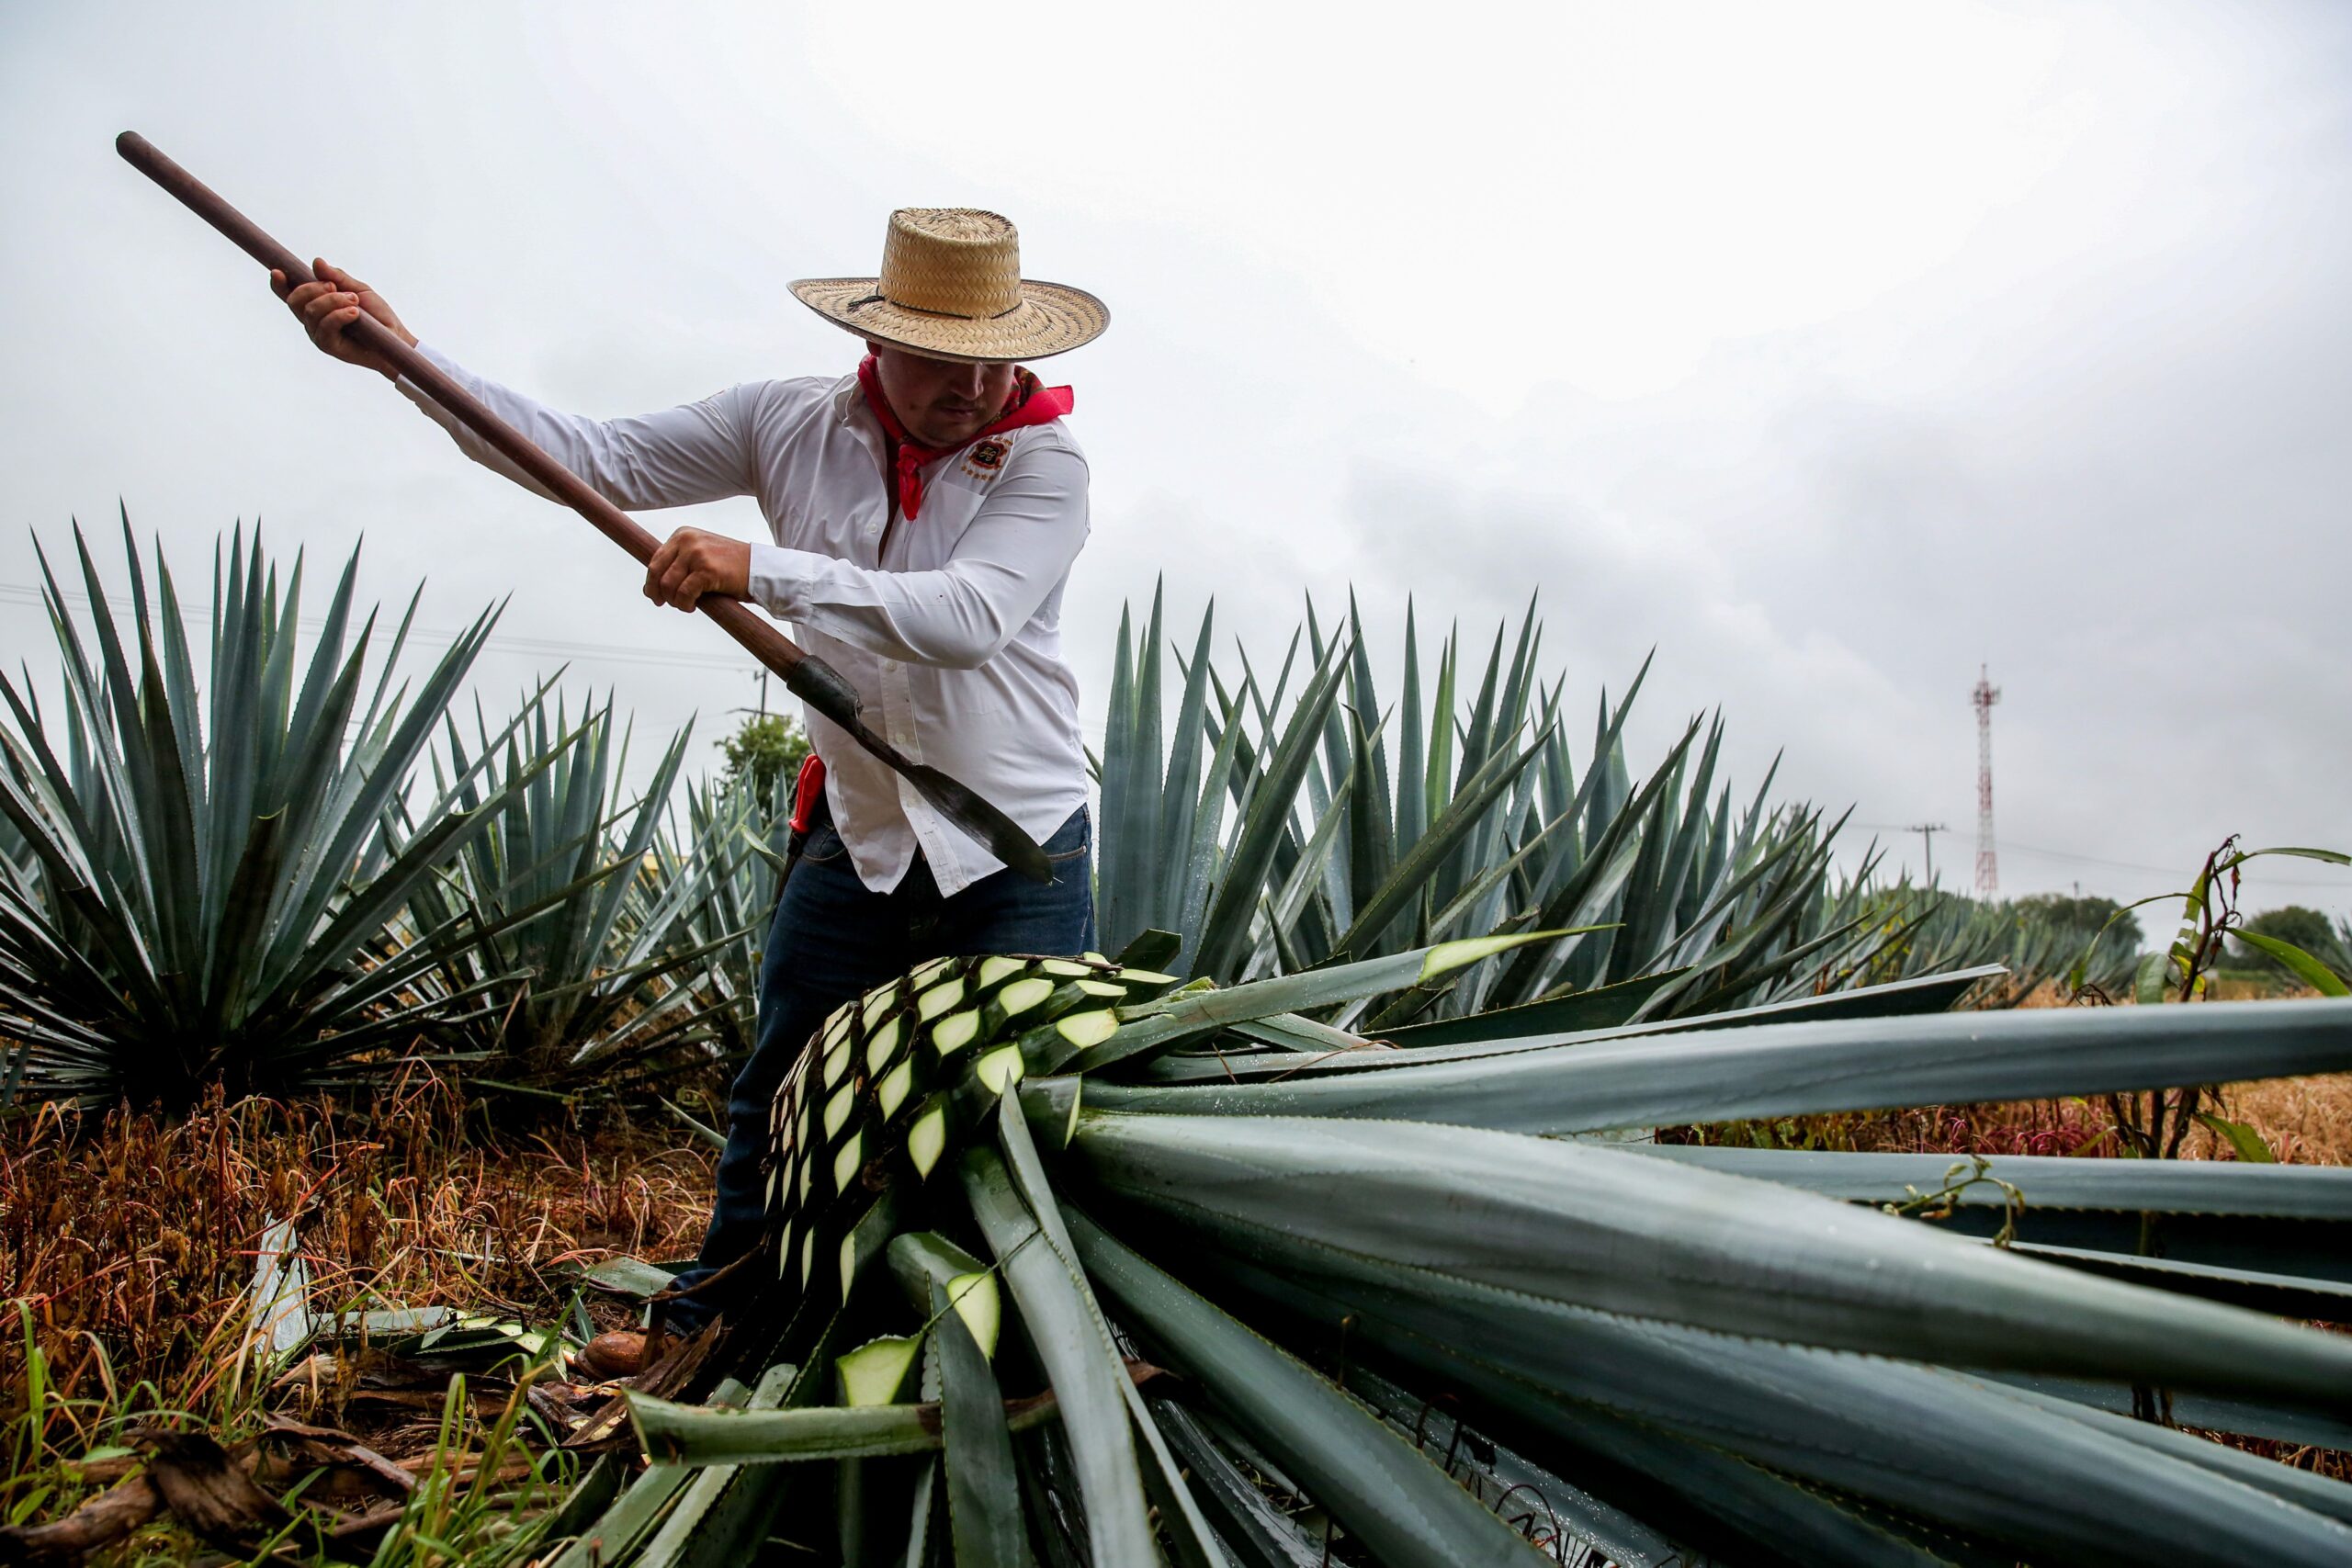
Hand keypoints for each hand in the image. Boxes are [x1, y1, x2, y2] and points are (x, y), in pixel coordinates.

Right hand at [271, 259, 416, 379]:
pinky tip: (354, 313)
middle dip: (312, 288)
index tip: (277, 271)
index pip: (290, 294)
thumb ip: (337, 277)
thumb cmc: (377, 315)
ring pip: (311, 312)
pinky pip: (324, 327)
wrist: (395, 338)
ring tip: (355, 302)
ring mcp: (318, 334)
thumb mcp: (358, 290)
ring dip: (333, 301)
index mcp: (316, 305)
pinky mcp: (329, 347)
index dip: (279, 284)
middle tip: (334, 286)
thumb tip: (316, 262)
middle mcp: (312, 321)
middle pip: (295, 300)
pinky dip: (338, 315)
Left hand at [644, 527, 750, 610]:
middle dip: (657, 592)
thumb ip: (676, 566)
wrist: (759, 569)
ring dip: (674, 601)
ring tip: (685, 605)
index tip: (654, 595)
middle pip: (657, 572)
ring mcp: (697, 554)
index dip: (651, 581)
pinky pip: (684, 593)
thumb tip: (648, 589)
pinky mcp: (707, 570)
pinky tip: (692, 607)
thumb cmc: (730, 567)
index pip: (655, 560)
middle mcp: (687, 540)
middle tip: (663, 603)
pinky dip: (685, 604)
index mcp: (683, 534)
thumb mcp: (699, 556)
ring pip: (669, 585)